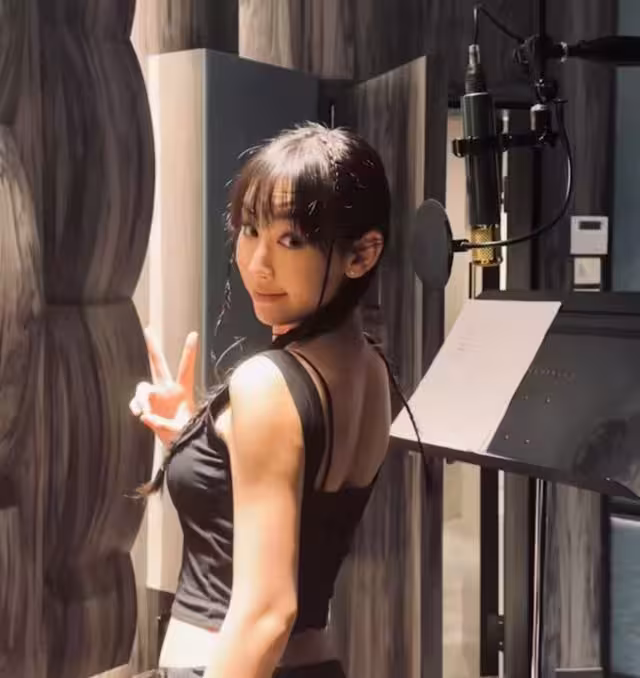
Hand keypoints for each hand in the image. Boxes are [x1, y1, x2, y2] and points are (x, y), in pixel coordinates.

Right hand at [129, 328, 198, 446]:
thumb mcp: (180, 431)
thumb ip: (163, 424)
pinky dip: (136, 406)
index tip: (194, 334)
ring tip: (142, 411)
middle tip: (147, 329)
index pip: (186, 368)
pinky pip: (137, 402)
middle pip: (159, 365)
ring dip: (140, 398)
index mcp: (183, 391)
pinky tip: (139, 414)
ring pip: (143, 387)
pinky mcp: (148, 406)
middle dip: (152, 347)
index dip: (189, 351)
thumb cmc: (185, 434)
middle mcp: (168, 390)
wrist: (179, 444)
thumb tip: (146, 417)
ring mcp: (157, 397)